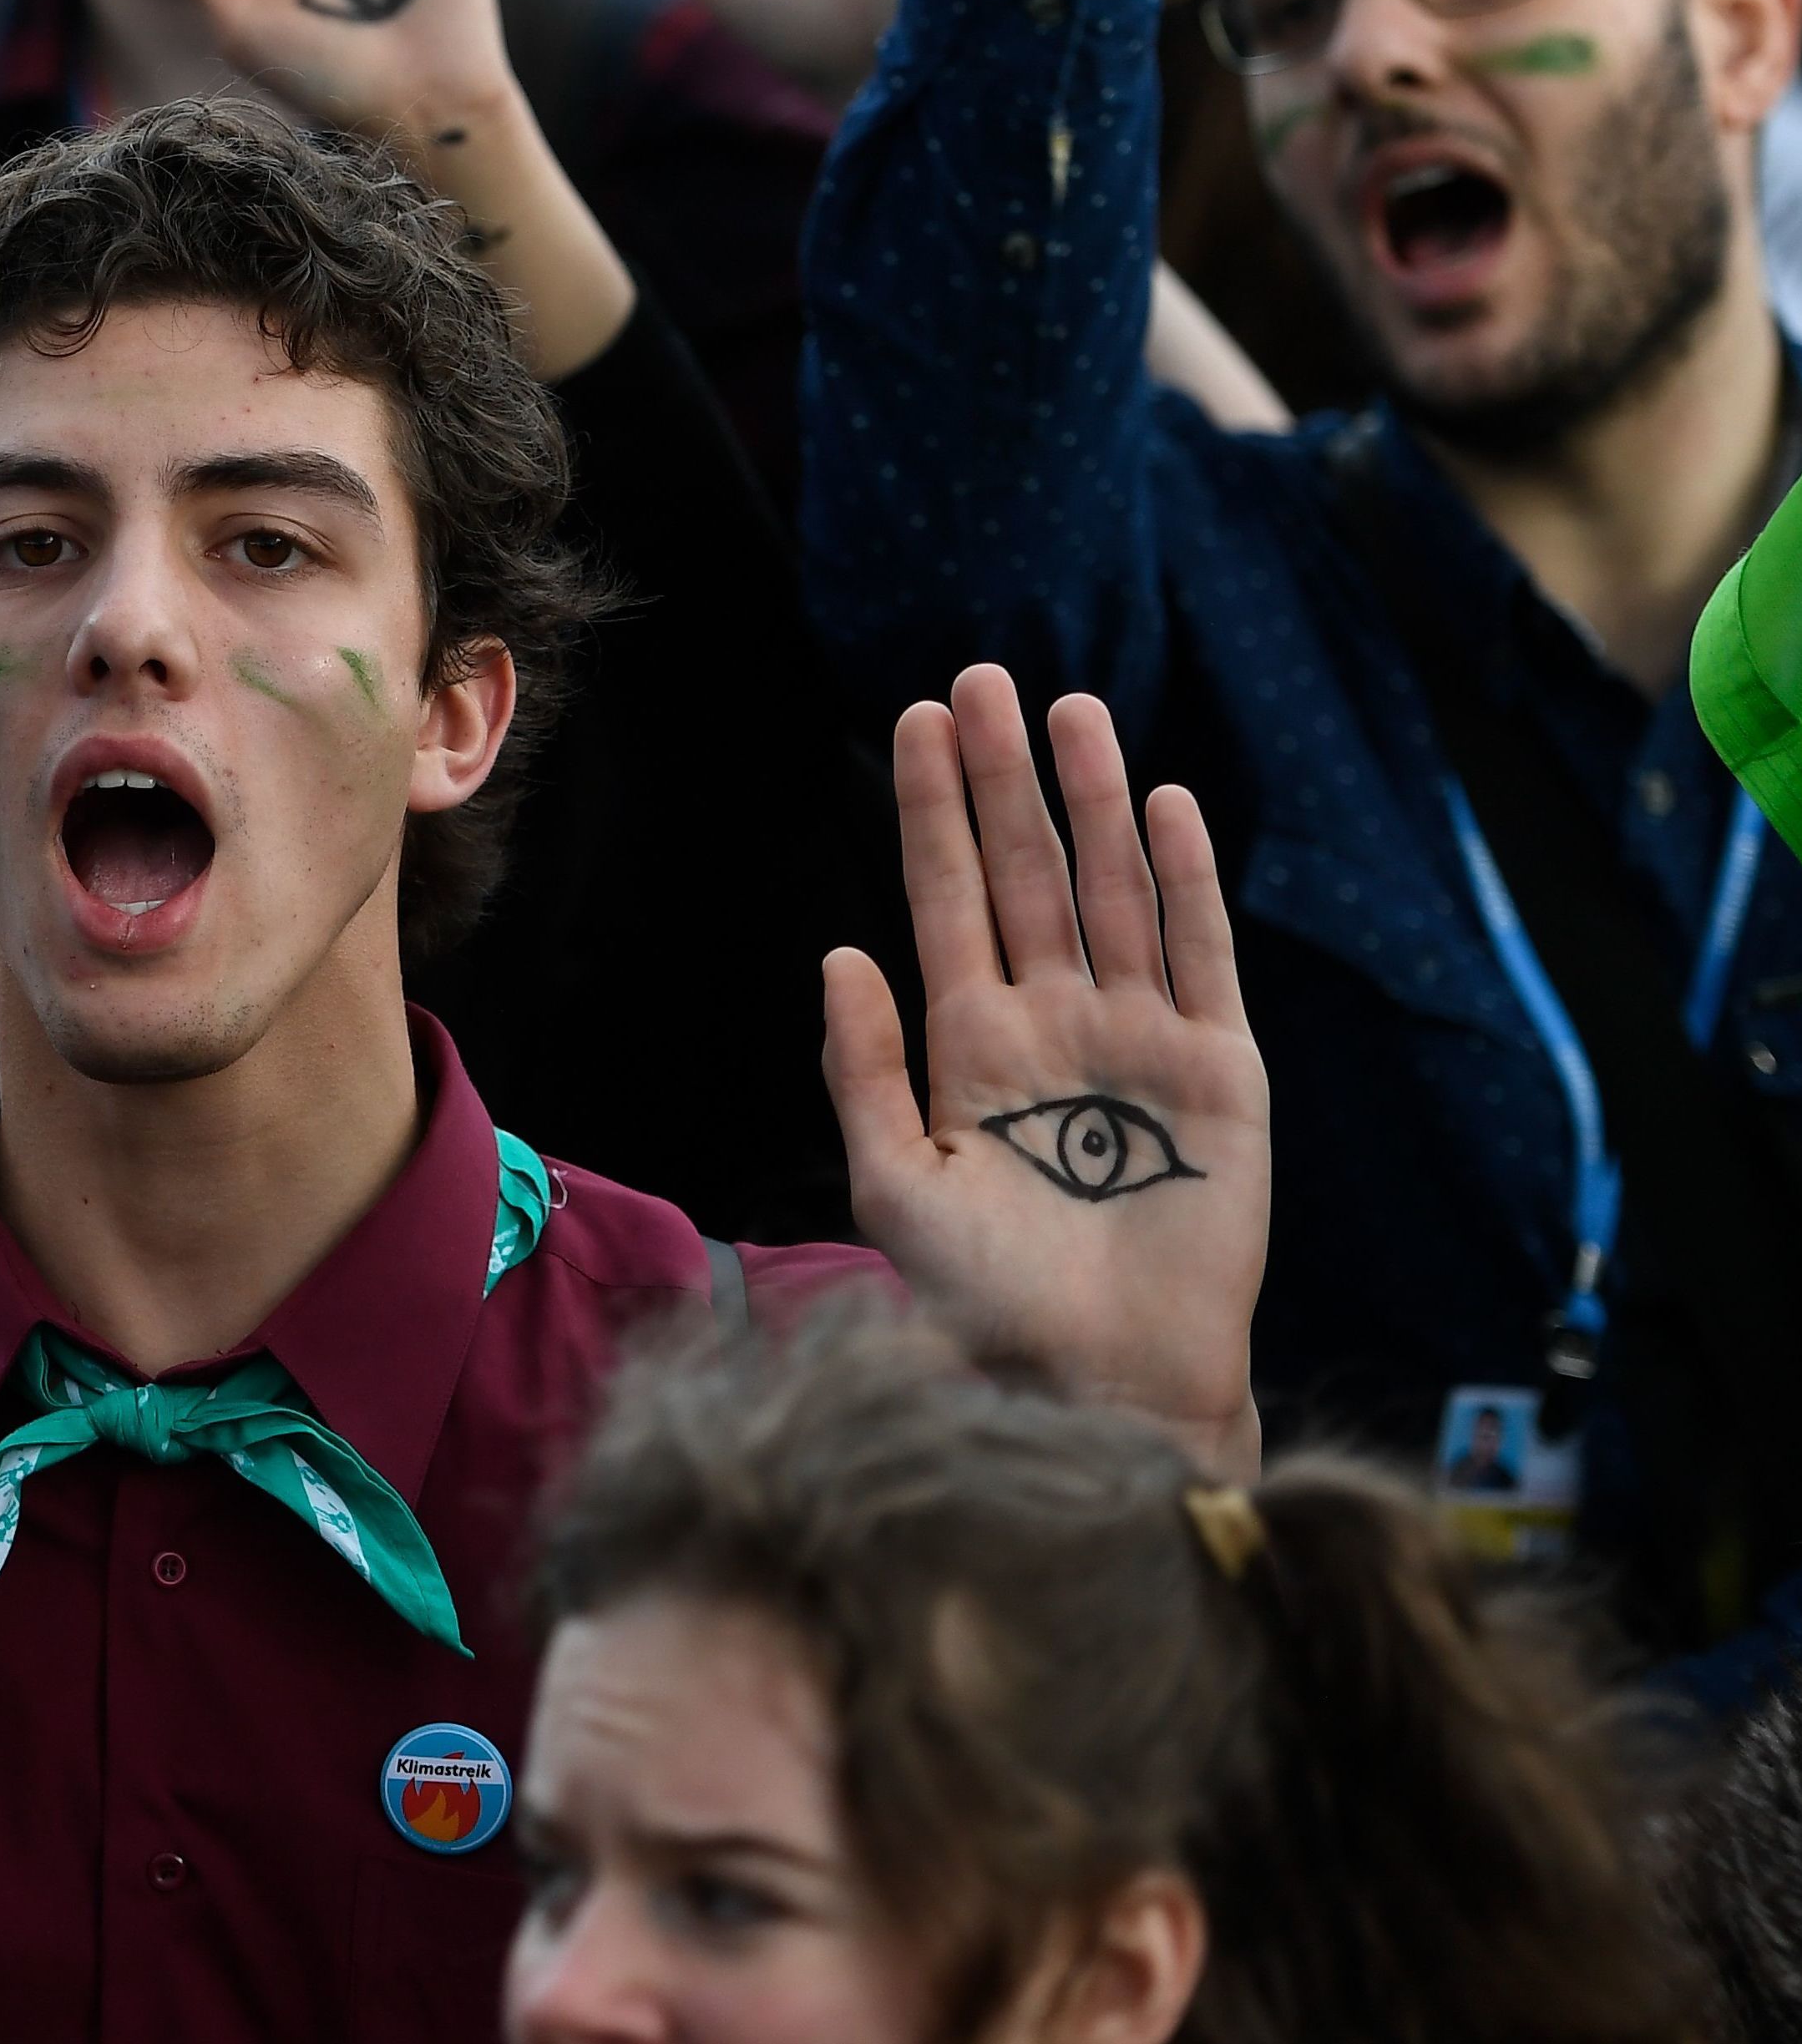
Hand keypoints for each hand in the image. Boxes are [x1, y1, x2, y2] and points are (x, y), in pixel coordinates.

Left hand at [822, 666, 1268, 1476]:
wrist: (1097, 1379)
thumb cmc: (984, 1300)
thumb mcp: (891, 1183)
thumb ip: (861, 1068)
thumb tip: (840, 952)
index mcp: (970, 1043)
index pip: (944, 896)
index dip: (931, 808)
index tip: (914, 718)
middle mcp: (1053, 1023)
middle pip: (1024, 873)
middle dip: (1004, 779)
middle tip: (983, 679)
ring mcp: (1137, 1040)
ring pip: (1113, 893)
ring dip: (1093, 803)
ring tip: (1072, 712)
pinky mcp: (1218, 1073)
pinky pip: (1201, 957)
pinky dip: (1185, 882)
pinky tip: (1165, 805)